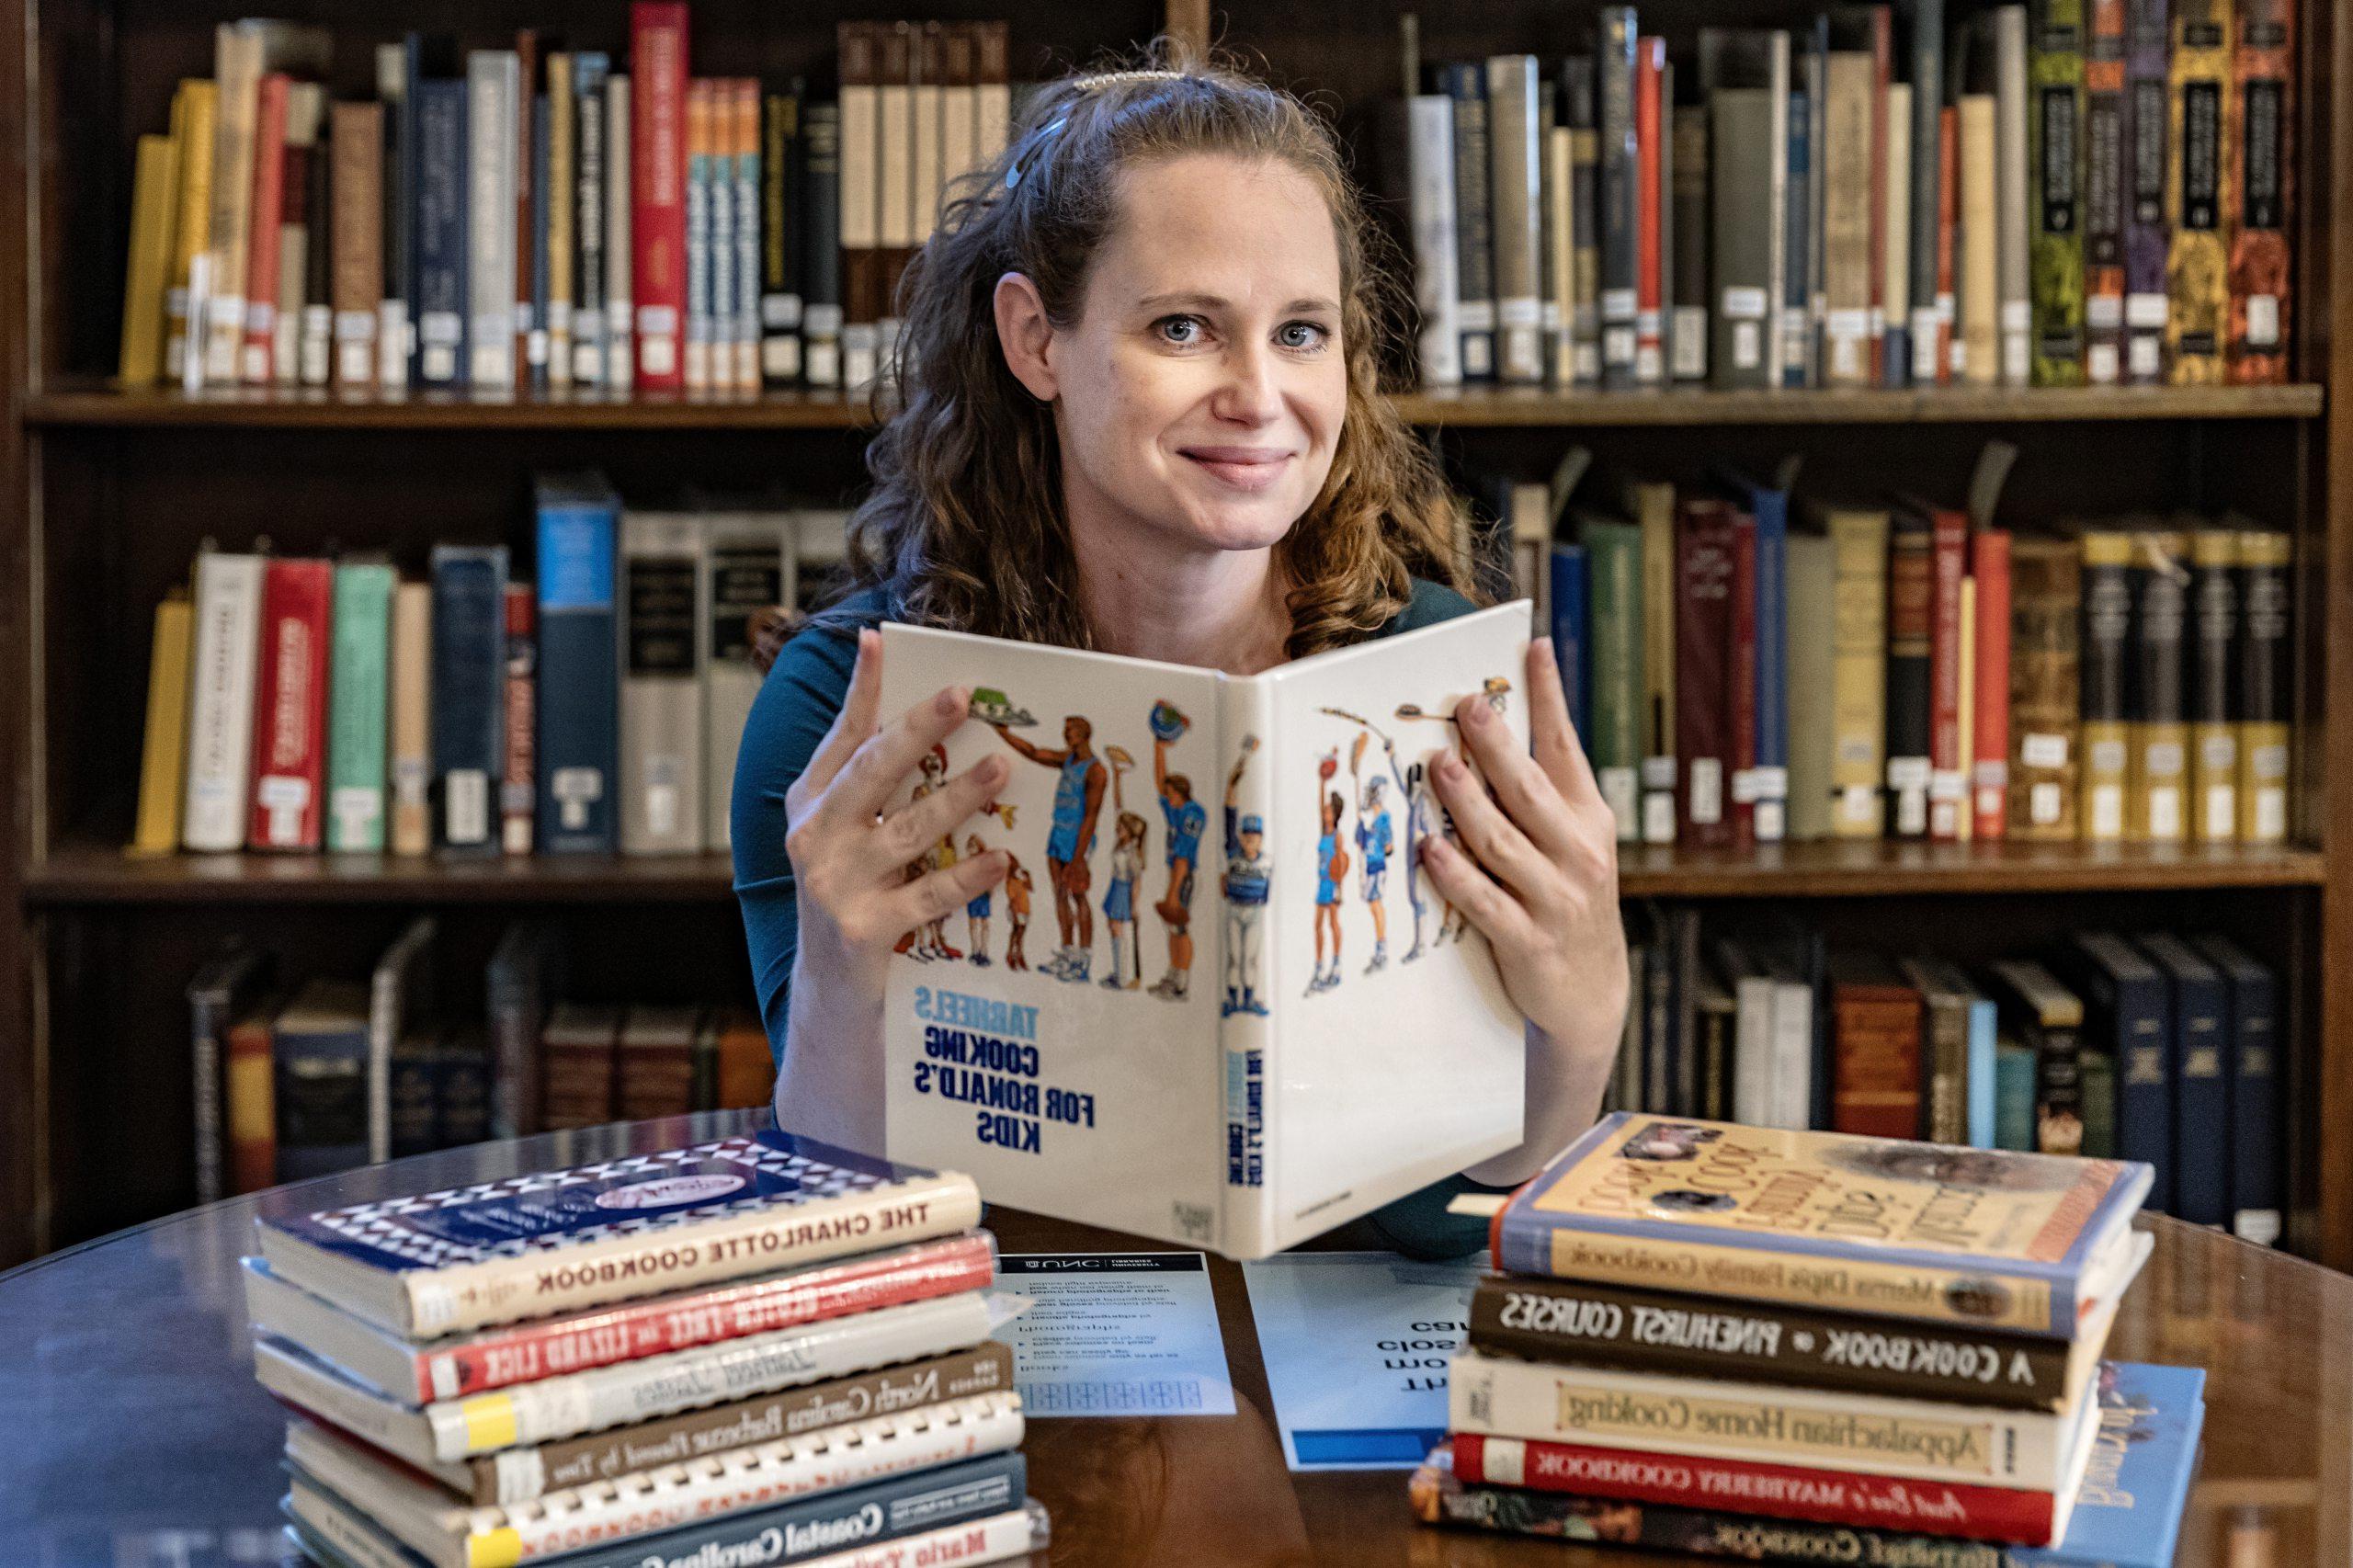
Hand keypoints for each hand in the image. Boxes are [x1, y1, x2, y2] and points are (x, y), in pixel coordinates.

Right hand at [785, 629, 1011, 996]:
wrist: (830, 996)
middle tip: (963, 695)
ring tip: (1001, 767)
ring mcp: (834, 885)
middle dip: (917, 728)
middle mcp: (814, 837)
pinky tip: (999, 859)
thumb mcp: (850, 835)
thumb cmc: (855, 899)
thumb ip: (873, 781)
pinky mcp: (862, 932)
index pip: (841, 737)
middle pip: (871, 771)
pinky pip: (925, 896)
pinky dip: (965, 877)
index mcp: (811, 804)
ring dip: (958, 796)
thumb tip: (919, 711)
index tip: (878, 640)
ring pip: (906, 829)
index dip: (860, 689)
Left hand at [1419, 638, 1628, 1070]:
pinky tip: (1429, 848)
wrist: (1590, 992)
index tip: (1535, 647)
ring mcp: (1555, 899)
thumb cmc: (1565, 899)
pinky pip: (1483, 901)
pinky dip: (1455, 874)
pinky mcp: (1527, 942)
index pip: (1565, 747)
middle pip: (1529, 789)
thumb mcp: (1569, 843)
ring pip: (1502, 842)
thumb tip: (1488, 728)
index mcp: (1588, 820)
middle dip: (1497, 745)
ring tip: (1439, 765)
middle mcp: (1577, 854)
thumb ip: (1537, 794)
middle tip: (1466, 706)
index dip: (1550, 697)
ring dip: (1467, 802)